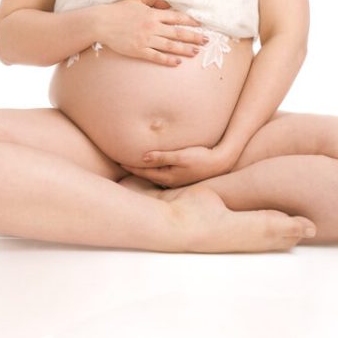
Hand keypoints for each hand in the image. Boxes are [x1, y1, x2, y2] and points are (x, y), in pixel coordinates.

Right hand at [99, 0, 209, 66]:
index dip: (190, 21)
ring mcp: (146, 40)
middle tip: (206, 40)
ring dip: (185, 49)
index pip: (176, 17)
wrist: (101, 23)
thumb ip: (153, 1)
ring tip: (196, 52)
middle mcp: (152, 27)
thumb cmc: (117, 10)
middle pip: (177, 33)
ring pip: (170, 46)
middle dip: (194, 37)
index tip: (200, 25)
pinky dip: (168, 60)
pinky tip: (178, 63)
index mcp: (152, 14)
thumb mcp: (136, 0)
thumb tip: (167, 3)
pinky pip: (156, 56)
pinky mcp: (138, 50)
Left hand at [119, 144, 236, 187]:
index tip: (116, 158)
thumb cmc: (202, 158)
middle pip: (145, 175)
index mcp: (167, 176)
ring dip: (141, 169)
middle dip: (131, 169)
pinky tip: (150, 165)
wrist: (221, 163)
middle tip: (116, 162)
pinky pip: (160, 173)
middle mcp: (169, 180)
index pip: (142, 171)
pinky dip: (152, 169)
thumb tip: (142, 157)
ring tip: (129, 164)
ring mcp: (175, 179)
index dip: (129, 165)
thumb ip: (162, 157)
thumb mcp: (181, 156)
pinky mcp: (180, 176)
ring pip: (152, 175)